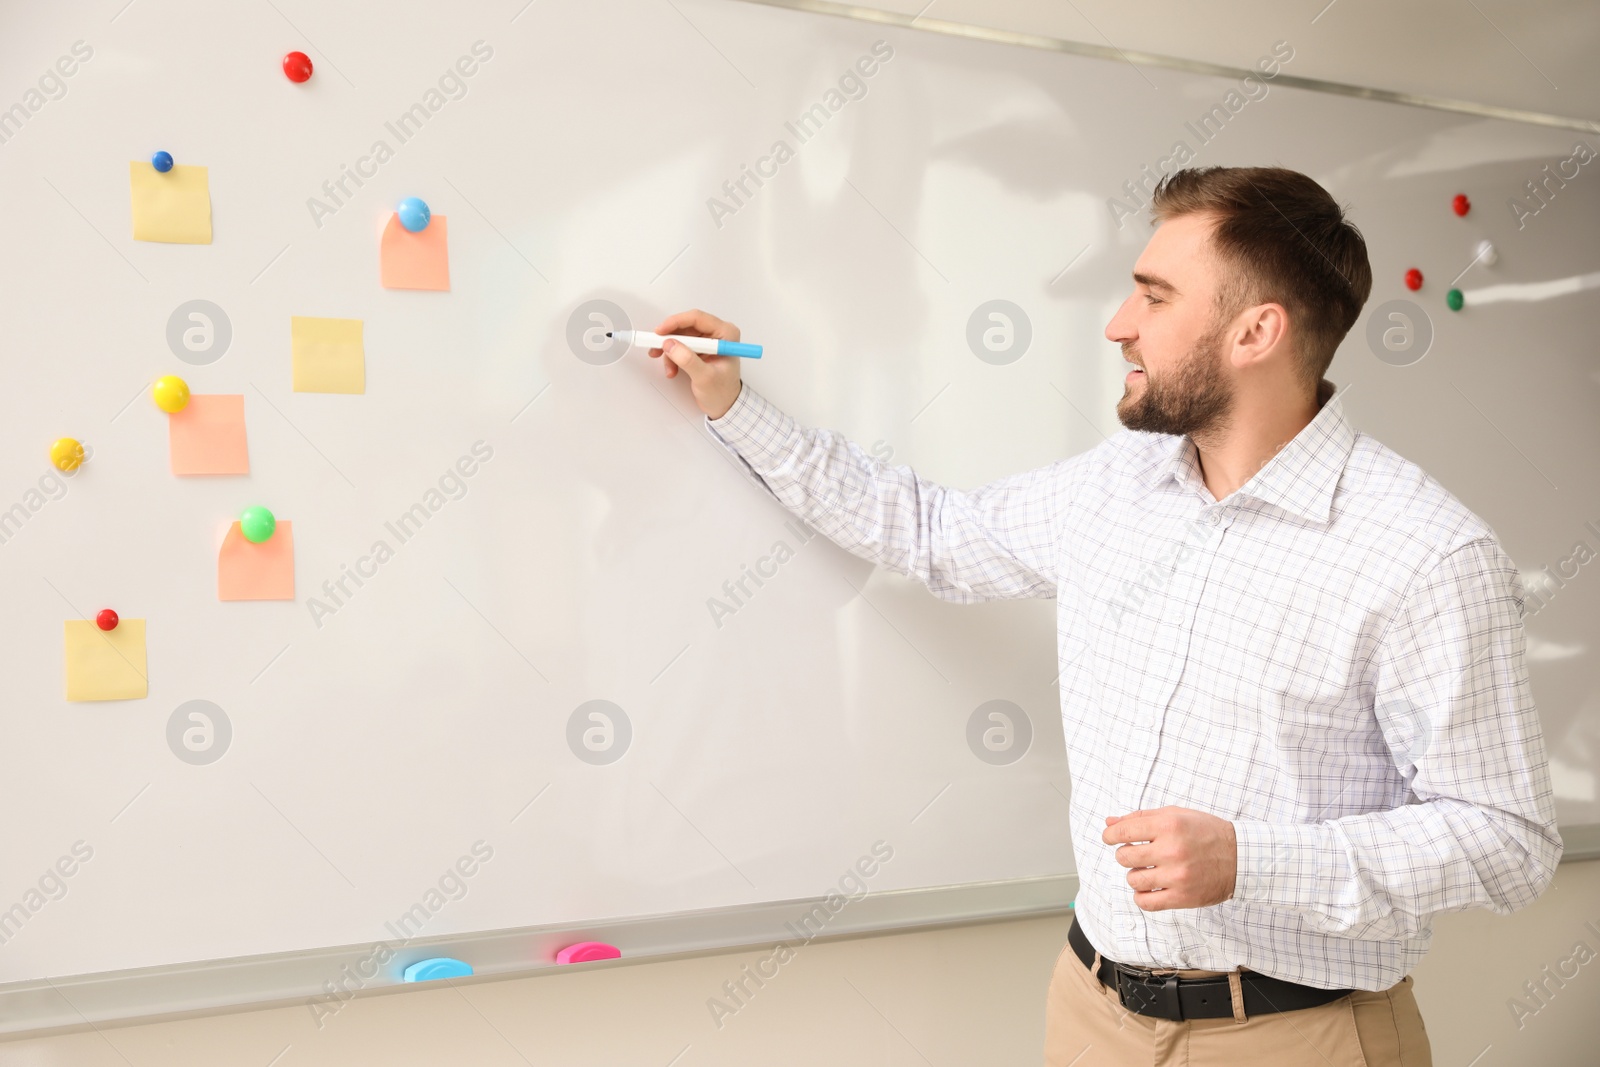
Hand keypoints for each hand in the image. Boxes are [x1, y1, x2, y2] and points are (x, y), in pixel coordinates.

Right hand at [651, 308, 743, 419]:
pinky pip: (680, 346)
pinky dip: (672, 357)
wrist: (724, 405)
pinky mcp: (699, 349)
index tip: (660, 332)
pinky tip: (672, 369)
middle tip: (656, 347)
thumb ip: (688, 360)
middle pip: (686, 326)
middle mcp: (717, 334)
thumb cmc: (723, 392)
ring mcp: (708, 341)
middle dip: (670, 338)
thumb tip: (671, 345)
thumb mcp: (705, 377)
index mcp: (726, 334)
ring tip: (668, 367)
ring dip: (670, 351)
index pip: (697, 319)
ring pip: (680, 337)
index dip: (676, 323)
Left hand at [1102, 806, 1236, 909]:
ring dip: (1135, 875)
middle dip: (1125, 854)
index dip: (1110, 835)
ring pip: (1133, 879)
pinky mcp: (1182, 897)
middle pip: (1124, 856)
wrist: (1240, 858)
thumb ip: (1140, 818)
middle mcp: (1172, 850)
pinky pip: (1145, 902)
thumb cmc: (1206, 833)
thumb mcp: (1175, 815)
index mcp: (1169, 825)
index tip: (1110, 837)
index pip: (1123, 831)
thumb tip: (1109, 822)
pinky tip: (1150, 888)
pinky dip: (1142, 896)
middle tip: (1138, 854)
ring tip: (1149, 870)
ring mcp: (1177, 876)